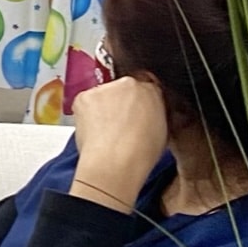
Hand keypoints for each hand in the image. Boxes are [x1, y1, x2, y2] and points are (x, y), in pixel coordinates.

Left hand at [70, 75, 167, 213]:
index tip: (133, 113)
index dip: (138, 102)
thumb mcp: (162, 132)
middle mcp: (129, 84)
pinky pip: (85, 102)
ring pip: (103, 95)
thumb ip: (155, 115)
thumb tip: (147, 116)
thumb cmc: (140, 155)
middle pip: (122, 89)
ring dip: (102, 108)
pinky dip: (86, 114)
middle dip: (119, 104)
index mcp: (152, 91)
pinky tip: (94, 131)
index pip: (145, 87)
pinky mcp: (85, 96)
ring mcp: (105, 88)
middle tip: (117, 125)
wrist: (116, 162)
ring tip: (105, 132)